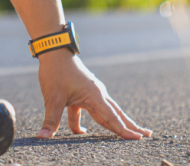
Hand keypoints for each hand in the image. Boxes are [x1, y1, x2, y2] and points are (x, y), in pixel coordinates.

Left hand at [37, 51, 151, 139]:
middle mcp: (97, 94)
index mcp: (94, 95)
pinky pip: (89, 110)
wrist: (54, 51)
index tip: (138, 139)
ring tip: (128, 133)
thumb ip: (51, 120)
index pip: (112, 117)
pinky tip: (82, 131)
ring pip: (105, 112)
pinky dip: (86, 121)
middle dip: (130, 126)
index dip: (123, 130)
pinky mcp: (83, 92)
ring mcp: (91, 92)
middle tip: (146, 135)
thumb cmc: (56, 72)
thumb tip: (42, 137)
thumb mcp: (52, 98)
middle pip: (116, 114)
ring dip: (115, 123)